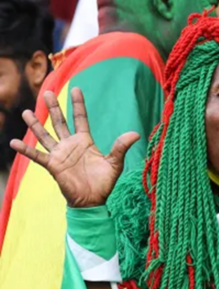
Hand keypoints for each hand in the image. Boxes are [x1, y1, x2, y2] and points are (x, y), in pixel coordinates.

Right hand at [10, 88, 139, 207]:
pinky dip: (25, 150)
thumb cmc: (104, 182)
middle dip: (54, 108)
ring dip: (36, 125)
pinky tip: (13, 142)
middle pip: (60, 122)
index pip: (80, 118)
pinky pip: (37, 156)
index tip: (76, 88)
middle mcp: (70, 145)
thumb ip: (121, 147)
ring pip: (45, 135)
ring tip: (26, 112)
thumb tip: (135, 133)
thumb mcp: (115, 162)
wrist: (93, 200)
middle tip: (46, 92)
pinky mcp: (53, 166)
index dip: (78, 104)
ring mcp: (60, 154)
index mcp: (85, 141)